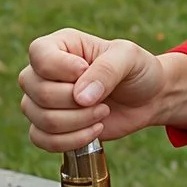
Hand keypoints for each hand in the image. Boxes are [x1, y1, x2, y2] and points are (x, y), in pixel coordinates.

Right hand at [18, 28, 186, 153]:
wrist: (149, 99)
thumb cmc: (137, 70)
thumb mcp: (128, 58)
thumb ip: (106, 70)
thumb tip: (80, 97)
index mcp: (60, 45)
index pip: (39, 55)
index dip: (62, 70)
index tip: (87, 71)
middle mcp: (45, 72)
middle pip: (37, 91)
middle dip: (75, 103)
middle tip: (103, 101)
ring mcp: (44, 100)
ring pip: (40, 118)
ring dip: (76, 123)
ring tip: (102, 114)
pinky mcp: (50, 126)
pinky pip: (41, 139)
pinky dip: (69, 141)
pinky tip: (93, 132)